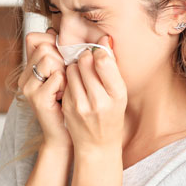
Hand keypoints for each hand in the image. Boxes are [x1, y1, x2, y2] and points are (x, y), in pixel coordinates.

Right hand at [18, 27, 69, 148]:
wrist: (66, 134)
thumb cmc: (70, 103)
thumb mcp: (66, 74)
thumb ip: (64, 53)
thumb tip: (63, 28)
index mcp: (30, 68)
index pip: (34, 38)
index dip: (52, 42)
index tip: (63, 58)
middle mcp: (25, 76)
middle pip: (44, 46)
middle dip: (62, 59)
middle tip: (66, 78)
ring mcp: (28, 87)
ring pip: (49, 58)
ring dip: (64, 71)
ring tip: (65, 87)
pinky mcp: (37, 98)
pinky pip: (57, 76)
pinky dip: (66, 84)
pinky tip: (65, 96)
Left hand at [61, 36, 126, 155]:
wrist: (97, 145)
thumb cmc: (111, 116)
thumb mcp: (119, 94)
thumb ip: (112, 68)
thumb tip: (104, 40)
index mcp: (117, 95)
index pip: (103, 61)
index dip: (99, 51)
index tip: (100, 52)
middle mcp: (99, 101)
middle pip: (85, 62)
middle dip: (86, 57)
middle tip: (89, 61)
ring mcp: (80, 105)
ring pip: (72, 69)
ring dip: (77, 67)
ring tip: (83, 74)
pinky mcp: (67, 106)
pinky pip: (65, 80)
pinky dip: (70, 78)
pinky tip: (76, 86)